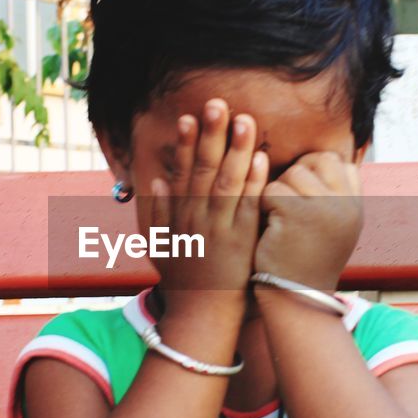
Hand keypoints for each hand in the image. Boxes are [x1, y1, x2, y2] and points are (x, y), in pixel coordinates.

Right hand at [147, 98, 267, 312]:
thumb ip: (158, 211)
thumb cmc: (185, 281)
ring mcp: (220, 228)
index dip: (184, 143)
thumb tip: (156, 178)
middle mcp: (197, 218)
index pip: (181, 172)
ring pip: (227, 182)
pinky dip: (254, 181)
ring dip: (236, 149)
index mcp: (179, 216)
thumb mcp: (161, 245)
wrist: (203, 314)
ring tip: (244, 120)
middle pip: (203, 169)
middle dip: (211, 135)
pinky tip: (261, 158)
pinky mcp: (242, 240)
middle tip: (217, 103)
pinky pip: (249, 205)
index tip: (188, 116)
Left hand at [255, 152, 362, 293]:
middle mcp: (346, 203)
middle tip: (290, 209)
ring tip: (282, 221)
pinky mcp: (296, 211)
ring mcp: (324, 206)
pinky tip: (272, 228)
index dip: (315, 171)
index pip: (337, 161)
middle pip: (315, 160)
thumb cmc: (307, 259)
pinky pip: (273, 188)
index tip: (304, 197)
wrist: (296, 297)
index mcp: (356, 205)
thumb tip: (318, 158)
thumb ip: (334, 193)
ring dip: (279, 193)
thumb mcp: (334, 224)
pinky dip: (265, 205)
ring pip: (292, 172)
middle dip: (296, 177)